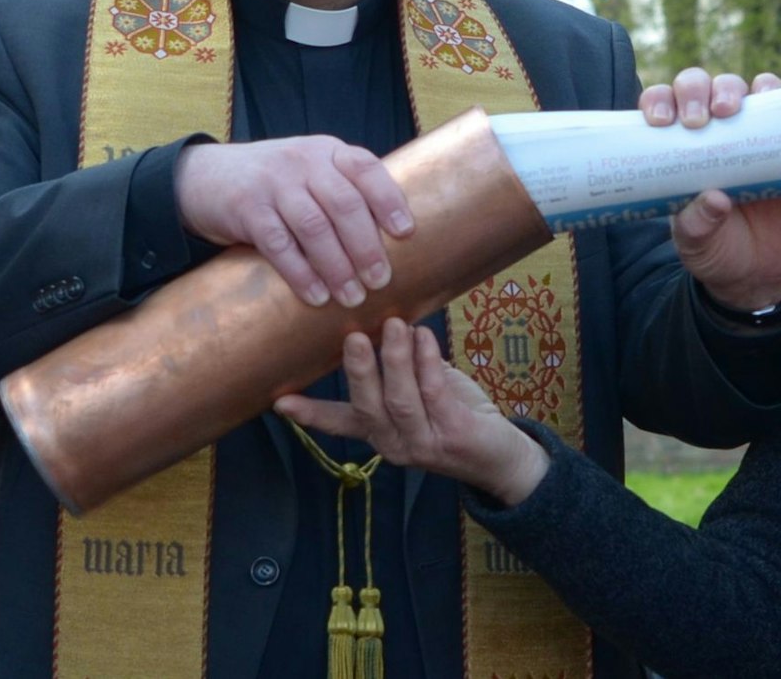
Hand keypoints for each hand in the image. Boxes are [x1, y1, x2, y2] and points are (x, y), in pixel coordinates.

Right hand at [174, 137, 412, 307]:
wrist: (206, 177)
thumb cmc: (276, 184)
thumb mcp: (311, 173)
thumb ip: (345, 193)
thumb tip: (395, 243)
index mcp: (328, 152)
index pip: (366, 168)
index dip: (389, 199)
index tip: (406, 233)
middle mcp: (303, 161)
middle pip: (344, 203)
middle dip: (366, 245)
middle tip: (381, 281)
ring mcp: (273, 183)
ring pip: (313, 226)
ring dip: (337, 266)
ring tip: (353, 296)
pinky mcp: (246, 207)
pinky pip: (278, 244)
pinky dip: (300, 273)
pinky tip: (317, 295)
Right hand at [274, 319, 549, 505]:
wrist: (500, 457)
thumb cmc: (456, 415)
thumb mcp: (420, 393)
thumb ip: (399, 369)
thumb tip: (380, 322)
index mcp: (379, 433)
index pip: (338, 424)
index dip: (310, 413)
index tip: (279, 400)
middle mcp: (393, 443)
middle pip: (367, 408)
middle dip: (359, 371)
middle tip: (352, 336)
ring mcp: (422, 443)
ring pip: (400, 401)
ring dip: (395, 360)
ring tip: (394, 325)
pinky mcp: (453, 435)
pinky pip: (435, 394)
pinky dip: (427, 363)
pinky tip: (425, 337)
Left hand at [638, 68, 780, 310]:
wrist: (762, 272)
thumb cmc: (716, 251)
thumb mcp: (696, 245)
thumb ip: (697, 226)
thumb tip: (714, 199)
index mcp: (675, 151)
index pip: (659, 110)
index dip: (656, 103)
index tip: (660, 122)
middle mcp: (708, 133)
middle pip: (696, 88)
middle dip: (694, 92)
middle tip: (697, 121)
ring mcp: (744, 133)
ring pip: (734, 88)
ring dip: (730, 88)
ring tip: (729, 110)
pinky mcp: (780, 141)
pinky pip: (777, 104)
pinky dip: (773, 92)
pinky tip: (770, 97)